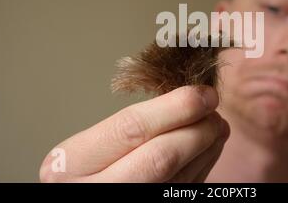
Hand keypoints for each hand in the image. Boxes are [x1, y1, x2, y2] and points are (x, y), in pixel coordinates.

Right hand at [39, 85, 229, 181]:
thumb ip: (131, 128)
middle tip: (214, 111)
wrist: (90, 194)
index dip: (176, 108)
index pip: (132, 127)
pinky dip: (202, 167)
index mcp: (71, 163)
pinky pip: (184, 190)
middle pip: (161, 157)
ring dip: (207, 148)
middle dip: (197, 130)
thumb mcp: (90, 148)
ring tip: (216, 126)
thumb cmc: (86, 174)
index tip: (203, 94)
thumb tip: (186, 99)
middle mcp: (96, 190)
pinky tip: (208, 149)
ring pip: (179, 177)